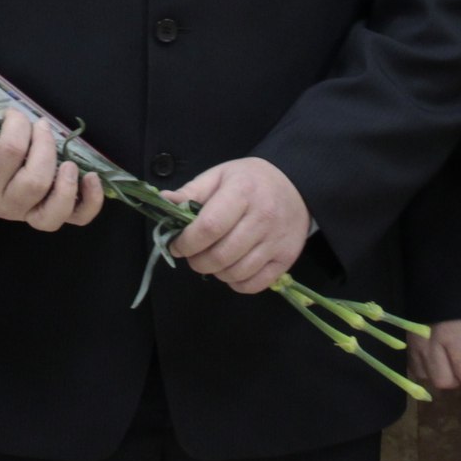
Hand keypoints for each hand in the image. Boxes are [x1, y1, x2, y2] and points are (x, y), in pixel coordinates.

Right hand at [0, 111, 102, 230]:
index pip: (8, 153)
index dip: (17, 126)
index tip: (11, 114)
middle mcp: (6, 205)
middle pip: (35, 181)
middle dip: (43, 144)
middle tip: (38, 125)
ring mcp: (31, 213)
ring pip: (54, 210)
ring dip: (66, 181)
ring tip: (65, 159)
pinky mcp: (52, 212)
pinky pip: (76, 217)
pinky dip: (90, 201)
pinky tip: (91, 177)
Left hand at [166, 157, 309, 294]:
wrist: (296, 186)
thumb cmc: (250, 181)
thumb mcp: (220, 176)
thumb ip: (191, 191)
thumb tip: (165, 200)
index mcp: (242, 192)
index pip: (209, 227)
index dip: (187, 242)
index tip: (176, 244)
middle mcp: (262, 217)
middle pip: (221, 255)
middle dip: (197, 261)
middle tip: (192, 255)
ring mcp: (276, 240)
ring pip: (236, 273)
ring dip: (215, 272)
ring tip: (212, 260)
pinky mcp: (287, 258)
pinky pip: (255, 284)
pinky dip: (236, 283)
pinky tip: (231, 269)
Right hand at [409, 317, 460, 391]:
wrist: (436, 267)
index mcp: (453, 334)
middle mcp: (430, 342)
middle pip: (444, 381)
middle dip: (459, 379)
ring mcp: (414, 341)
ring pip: (426, 377)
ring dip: (442, 374)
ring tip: (451, 362)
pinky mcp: (405, 339)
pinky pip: (413, 366)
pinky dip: (426, 368)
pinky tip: (436, 358)